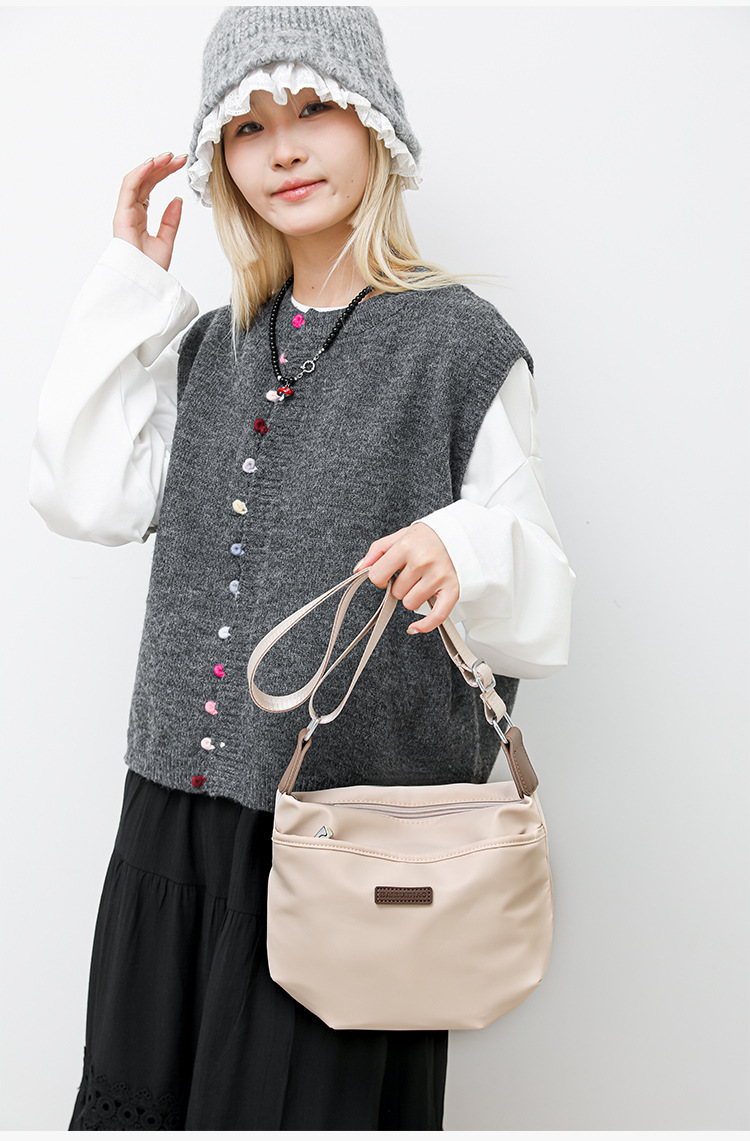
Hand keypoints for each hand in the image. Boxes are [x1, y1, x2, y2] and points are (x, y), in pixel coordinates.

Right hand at [113, 152, 187, 271]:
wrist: (143, 284)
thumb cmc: (150, 269)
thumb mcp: (166, 241)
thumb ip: (171, 220)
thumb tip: (177, 200)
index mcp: (140, 217)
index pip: (151, 188)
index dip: (164, 173)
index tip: (180, 164)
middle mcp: (130, 212)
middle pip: (145, 181)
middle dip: (161, 166)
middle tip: (179, 157)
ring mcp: (125, 213)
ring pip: (137, 180)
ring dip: (152, 166)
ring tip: (169, 157)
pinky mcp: (122, 215)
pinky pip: (129, 187)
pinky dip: (140, 173)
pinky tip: (153, 163)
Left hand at [351, 522, 459, 633]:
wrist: (460, 535)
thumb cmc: (428, 537)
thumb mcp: (400, 536)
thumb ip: (377, 551)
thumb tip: (359, 569)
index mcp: (406, 546)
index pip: (377, 576)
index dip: (379, 578)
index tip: (388, 573)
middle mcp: (422, 561)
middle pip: (396, 592)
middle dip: (400, 585)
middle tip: (411, 573)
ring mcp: (438, 576)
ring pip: (411, 604)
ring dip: (413, 597)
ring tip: (422, 582)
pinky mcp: (453, 589)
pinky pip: (436, 616)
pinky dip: (424, 626)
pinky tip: (414, 628)